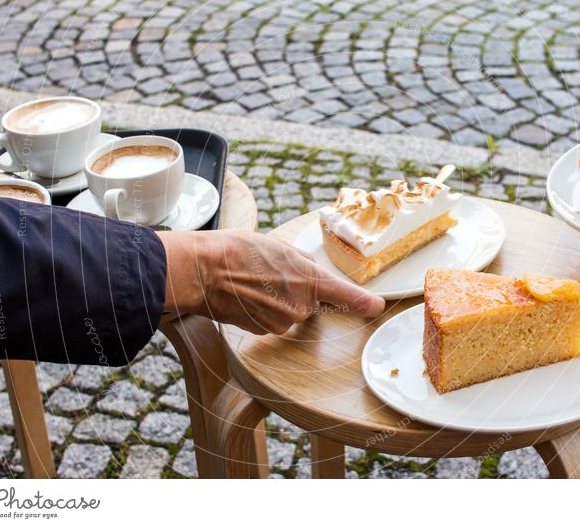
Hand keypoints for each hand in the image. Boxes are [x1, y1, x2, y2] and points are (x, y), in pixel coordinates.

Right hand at [156, 229, 384, 333]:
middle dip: (297, 291)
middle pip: (311, 303)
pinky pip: (272, 321)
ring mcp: (282, 322)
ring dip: (278, 301)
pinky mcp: (264, 332)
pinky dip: (262, 311)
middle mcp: (300, 306)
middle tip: (271, 274)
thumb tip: (310, 272)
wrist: (203, 272)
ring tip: (253, 282)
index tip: (377, 307)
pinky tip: (245, 295)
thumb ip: (302, 263)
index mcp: (309, 279)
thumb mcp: (278, 246)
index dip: (364, 302)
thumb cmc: (237, 252)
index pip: (346, 295)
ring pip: (290, 313)